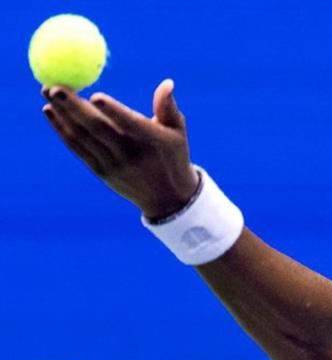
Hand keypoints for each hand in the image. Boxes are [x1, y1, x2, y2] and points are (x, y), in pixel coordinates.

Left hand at [42, 79, 199, 218]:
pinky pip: (77, 148)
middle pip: (97, 129)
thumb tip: (167, 82)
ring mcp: (113, 164)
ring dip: (62, 114)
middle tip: (55, 85)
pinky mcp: (100, 171)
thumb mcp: (178, 132)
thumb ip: (168, 107)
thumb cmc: (173, 156)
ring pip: (83, 137)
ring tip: (47, 90)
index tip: (95, 95)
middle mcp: (130, 155)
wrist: (166, 198)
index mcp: (151, 142)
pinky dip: (61, 129)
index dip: (113, 111)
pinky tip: (50, 111)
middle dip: (74, 107)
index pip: (130, 125)